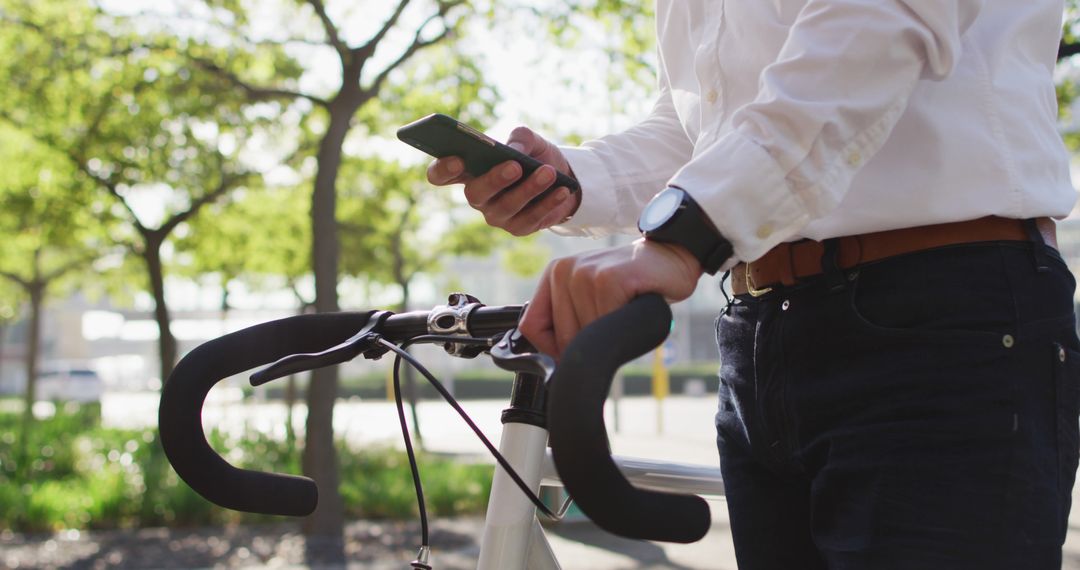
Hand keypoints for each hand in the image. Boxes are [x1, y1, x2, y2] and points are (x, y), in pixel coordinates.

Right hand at [426, 126, 581, 235]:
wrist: (564, 179)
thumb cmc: (535, 156)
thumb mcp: (530, 140)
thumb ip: (520, 138)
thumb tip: (514, 151)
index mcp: (469, 171)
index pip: (441, 175)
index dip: (443, 169)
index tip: (457, 158)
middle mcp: (478, 195)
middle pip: (475, 193)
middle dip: (495, 179)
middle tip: (515, 166)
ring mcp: (496, 215)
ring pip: (506, 207)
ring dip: (529, 189)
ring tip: (549, 172)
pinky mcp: (518, 228)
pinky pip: (530, 219)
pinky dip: (548, 203)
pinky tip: (562, 190)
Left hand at [519, 239, 702, 357]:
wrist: (671, 257)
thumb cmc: (632, 285)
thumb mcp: (589, 299)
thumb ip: (567, 320)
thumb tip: (551, 365)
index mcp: (554, 274)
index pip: (532, 327)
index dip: (553, 348)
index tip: (578, 347)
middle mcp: (563, 270)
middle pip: (562, 337)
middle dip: (590, 344)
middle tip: (614, 323)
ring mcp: (585, 273)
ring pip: (586, 335)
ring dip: (612, 336)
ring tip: (625, 311)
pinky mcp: (608, 279)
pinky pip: (608, 327)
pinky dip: (625, 327)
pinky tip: (634, 306)